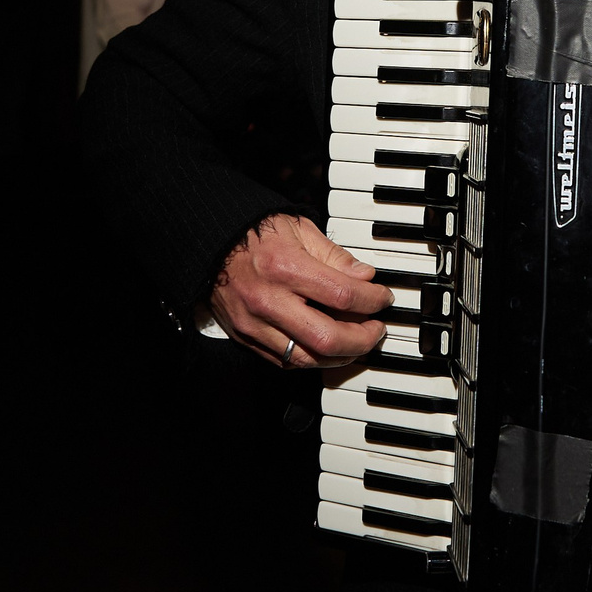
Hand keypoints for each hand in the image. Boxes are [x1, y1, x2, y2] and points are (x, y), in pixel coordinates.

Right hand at [207, 213, 391, 367]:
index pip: (343, 295)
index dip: (372, 300)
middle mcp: (268, 300)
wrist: (208, 242)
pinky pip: (285, 361)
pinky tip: (326, 348)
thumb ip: (334, 256)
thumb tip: (364, 277)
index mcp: (284, 267)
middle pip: (328, 338)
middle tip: (375, 329)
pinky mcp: (244, 337)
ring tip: (355, 342)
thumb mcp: (299, 229)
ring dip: (340, 356)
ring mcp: (254, 324)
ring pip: (308, 358)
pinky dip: (311, 358)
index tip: (383, 298)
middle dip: (362, 339)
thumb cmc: (253, 232)